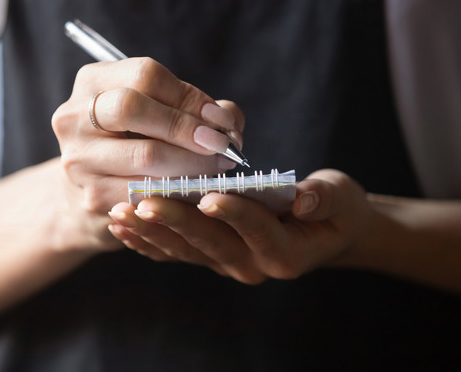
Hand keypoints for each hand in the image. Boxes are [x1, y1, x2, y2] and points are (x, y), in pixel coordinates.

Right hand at [51, 58, 244, 246]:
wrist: (86, 195)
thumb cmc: (132, 145)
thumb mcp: (156, 114)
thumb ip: (197, 110)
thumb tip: (230, 121)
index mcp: (93, 81)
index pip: (145, 76)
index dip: (190, 97)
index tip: (221, 120)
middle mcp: (74, 115)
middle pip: (133, 107)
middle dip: (186, 126)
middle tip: (220, 145)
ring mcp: (78, 158)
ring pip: (145, 154)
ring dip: (193, 162)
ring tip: (218, 168)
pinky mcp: (91, 197)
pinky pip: (145, 192)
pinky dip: (179, 190)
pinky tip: (197, 190)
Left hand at [107, 169, 374, 283]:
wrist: (324, 232)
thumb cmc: (334, 209)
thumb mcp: (340, 199)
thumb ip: (324, 198)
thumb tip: (304, 197)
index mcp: (285, 253)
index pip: (257, 231)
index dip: (235, 213)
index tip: (209, 194)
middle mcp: (252, 266)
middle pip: (210, 243)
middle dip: (176, 221)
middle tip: (144, 201)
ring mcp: (227, 264)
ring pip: (184, 250)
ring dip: (151, 231)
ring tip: (120, 211)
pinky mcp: (209, 257)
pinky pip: (173, 252)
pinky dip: (146, 240)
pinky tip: (120, 225)